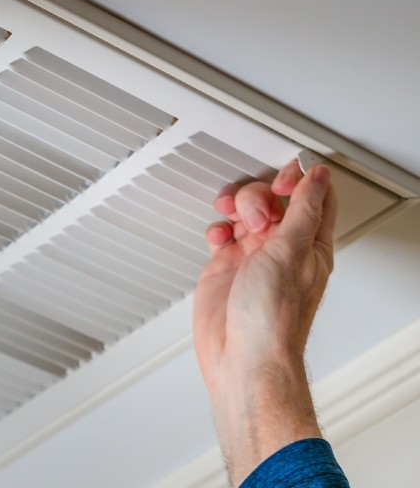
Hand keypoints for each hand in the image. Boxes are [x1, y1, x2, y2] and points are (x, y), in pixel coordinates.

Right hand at [193, 159, 336, 485]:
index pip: (313, 196)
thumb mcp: (291, 252)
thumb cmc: (272, 319)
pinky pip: (221, 232)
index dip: (298, 179)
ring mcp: (253, 256)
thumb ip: (303, 210)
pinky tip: (218, 239)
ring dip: (235, 207)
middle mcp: (282, 247)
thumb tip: (317, 177)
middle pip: (273, 198)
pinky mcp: (226, 266)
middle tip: (255, 216)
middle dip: (259, 196)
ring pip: (244, 211)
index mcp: (310, 244)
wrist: (241, 357)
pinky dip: (216, 228)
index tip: (280, 181)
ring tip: (235, 224)